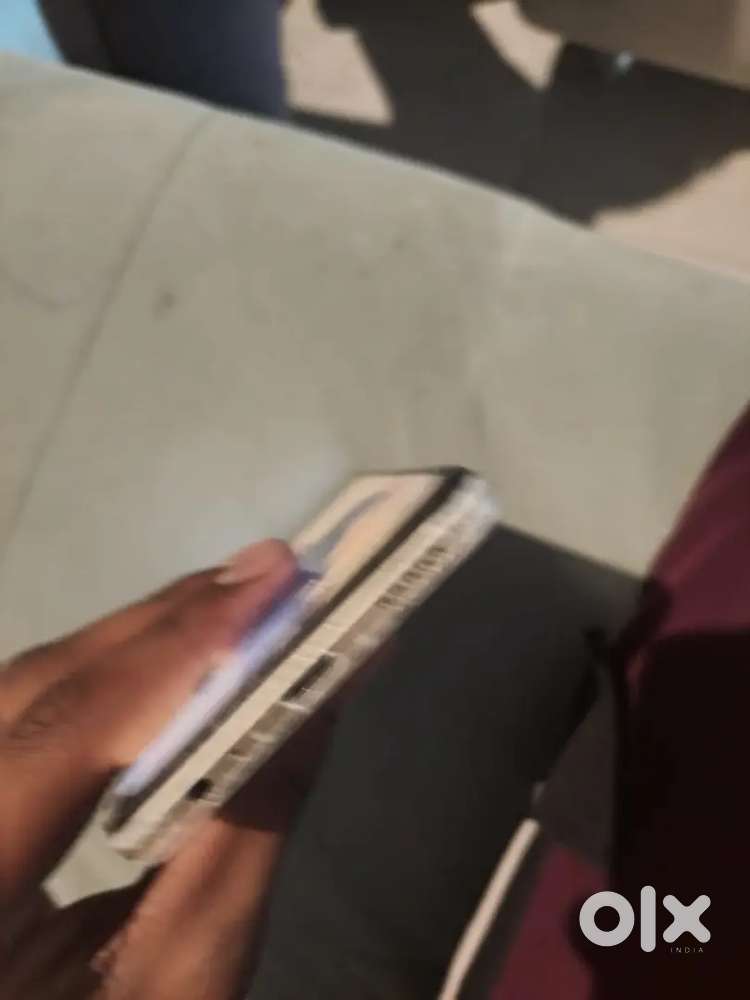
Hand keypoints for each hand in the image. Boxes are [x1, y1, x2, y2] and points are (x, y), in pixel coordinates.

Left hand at [0, 540, 332, 998]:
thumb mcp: (182, 982)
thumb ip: (243, 838)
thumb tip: (317, 699)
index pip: (59, 740)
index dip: (171, 657)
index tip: (273, 590)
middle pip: (34, 689)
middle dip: (164, 628)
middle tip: (273, 577)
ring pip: (28, 682)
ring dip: (142, 638)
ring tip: (244, 602)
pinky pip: (32, 706)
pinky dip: (113, 671)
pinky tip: (178, 650)